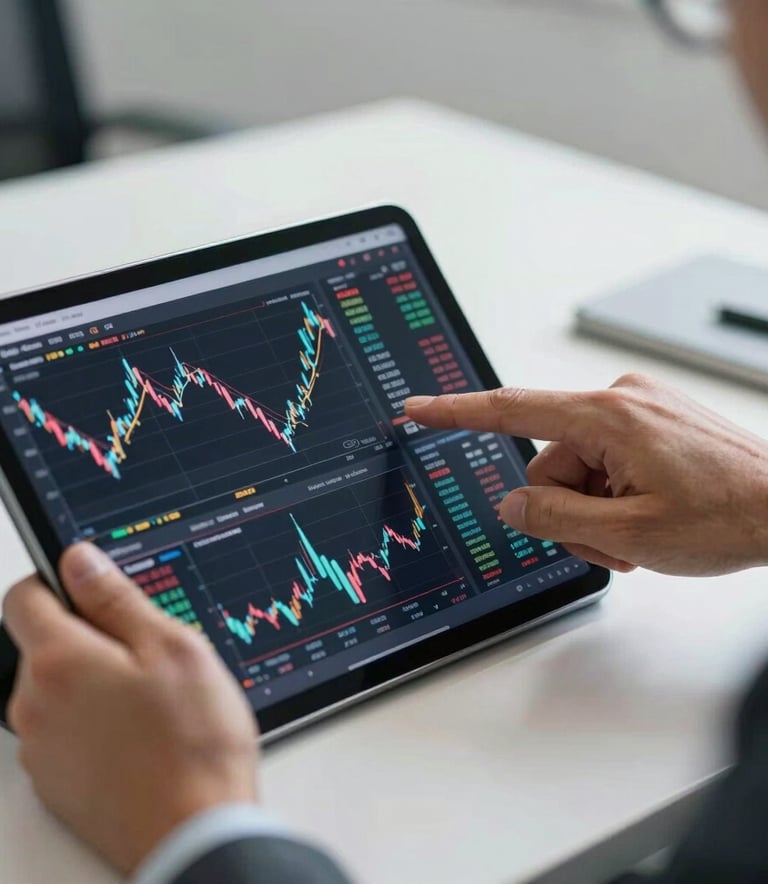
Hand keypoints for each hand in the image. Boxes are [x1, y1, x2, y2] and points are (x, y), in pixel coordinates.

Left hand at [2, 543, 258, 873]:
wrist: (194, 832)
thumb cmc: (192, 743)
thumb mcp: (171, 647)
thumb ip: (116, 598)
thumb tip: (80, 561)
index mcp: (59, 662)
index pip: (24, 596)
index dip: (58, 582)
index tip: (91, 589)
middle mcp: (35, 705)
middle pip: (44, 646)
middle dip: (89, 640)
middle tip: (149, 656)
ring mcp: (41, 749)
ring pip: (57, 690)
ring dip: (93, 684)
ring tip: (153, 702)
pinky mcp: (54, 784)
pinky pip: (64, 732)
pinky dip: (93, 724)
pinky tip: (142, 736)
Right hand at [405, 374, 767, 575]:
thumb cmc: (731, 514)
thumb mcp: (629, 533)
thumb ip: (555, 518)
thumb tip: (512, 503)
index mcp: (608, 415)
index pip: (511, 410)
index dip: (455, 413)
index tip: (418, 409)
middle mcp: (619, 400)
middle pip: (548, 462)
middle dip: (566, 510)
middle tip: (608, 544)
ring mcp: (637, 409)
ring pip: (577, 469)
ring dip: (593, 511)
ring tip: (634, 539)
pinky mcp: (650, 423)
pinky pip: (605, 461)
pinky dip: (613, 497)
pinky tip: (644, 519)